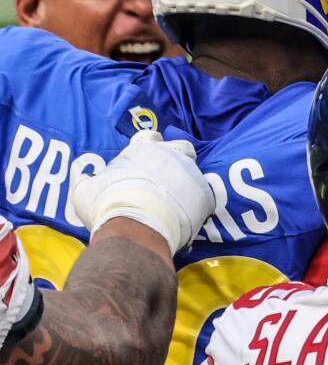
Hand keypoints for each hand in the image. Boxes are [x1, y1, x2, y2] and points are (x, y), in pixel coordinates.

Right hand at [71, 131, 214, 255]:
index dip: (149, 146)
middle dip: (176, 158)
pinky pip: (204, 195)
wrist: (137, 228)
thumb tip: (85, 179)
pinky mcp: (205, 194)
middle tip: (166, 177)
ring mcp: (190, 173)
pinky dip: (196, 204)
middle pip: (180, 147)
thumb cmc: (108, 206)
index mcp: (142, 150)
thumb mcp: (85, 192)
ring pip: (194, 171)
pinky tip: (186, 216)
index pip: (149, 136)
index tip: (145, 158)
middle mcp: (170, 155)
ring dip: (186, 182)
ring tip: (176, 200)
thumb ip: (88, 181)